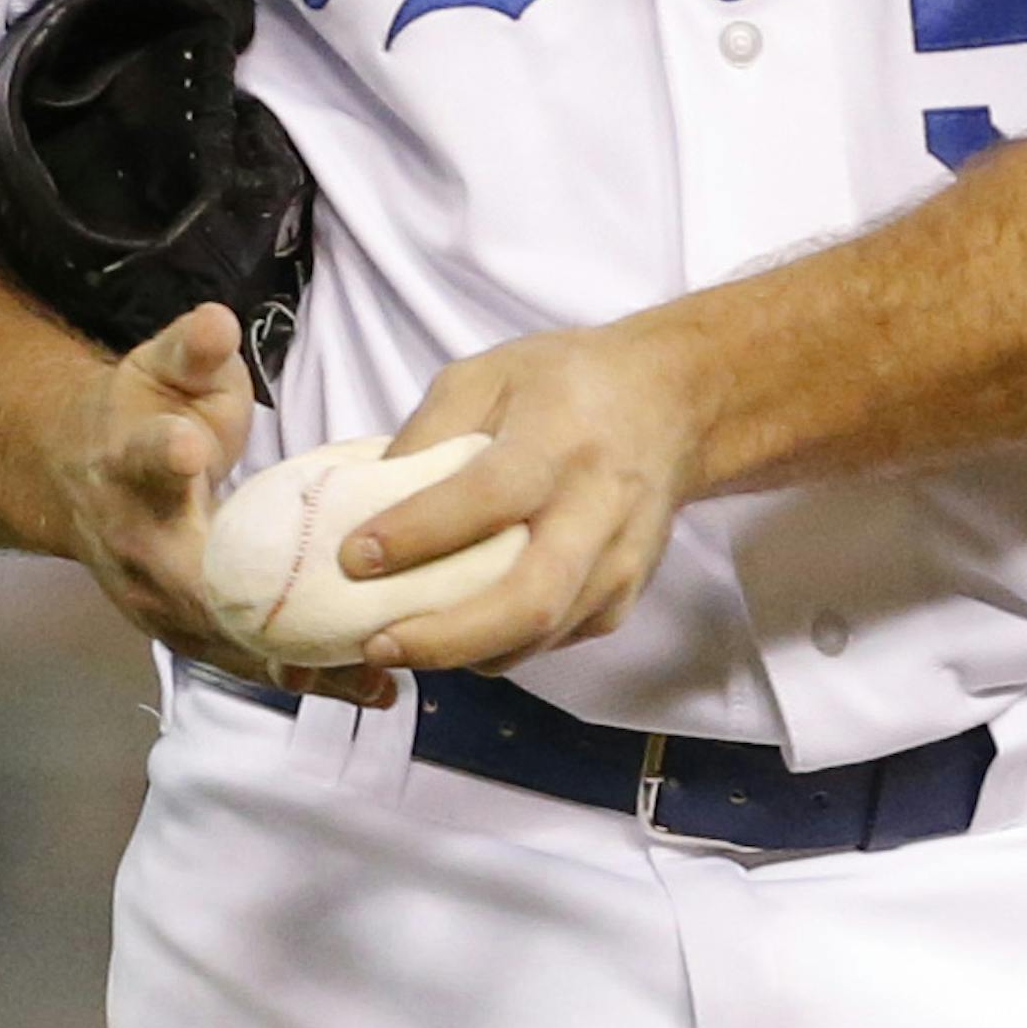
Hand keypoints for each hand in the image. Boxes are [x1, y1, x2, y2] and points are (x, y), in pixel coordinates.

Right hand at [50, 302, 396, 710]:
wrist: (85, 476)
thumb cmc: (144, 411)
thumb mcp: (163, 367)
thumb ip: (192, 348)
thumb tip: (217, 321)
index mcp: (129, 469)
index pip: (144, 460)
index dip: (164, 455)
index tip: (189, 449)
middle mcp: (138, 546)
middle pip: (196, 582)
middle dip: (259, 604)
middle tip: (334, 611)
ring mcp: (158, 602)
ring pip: (229, 639)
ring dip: (298, 659)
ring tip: (375, 672)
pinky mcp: (187, 633)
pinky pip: (247, 660)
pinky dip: (304, 676)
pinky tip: (369, 688)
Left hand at [337, 313, 705, 677]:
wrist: (672, 402)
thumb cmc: (567, 383)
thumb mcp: (487, 374)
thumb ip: (427, 433)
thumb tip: (367, 504)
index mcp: (558, 440)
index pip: (487, 498)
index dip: (419, 534)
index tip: (354, 557)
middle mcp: (597, 508)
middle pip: (529, 600)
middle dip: (446, 636)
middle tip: (378, 643)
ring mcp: (619, 562)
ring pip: (539, 635)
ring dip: (463, 653)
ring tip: (400, 644)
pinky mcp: (624, 597)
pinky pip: (552, 642)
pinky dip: (498, 647)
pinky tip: (456, 632)